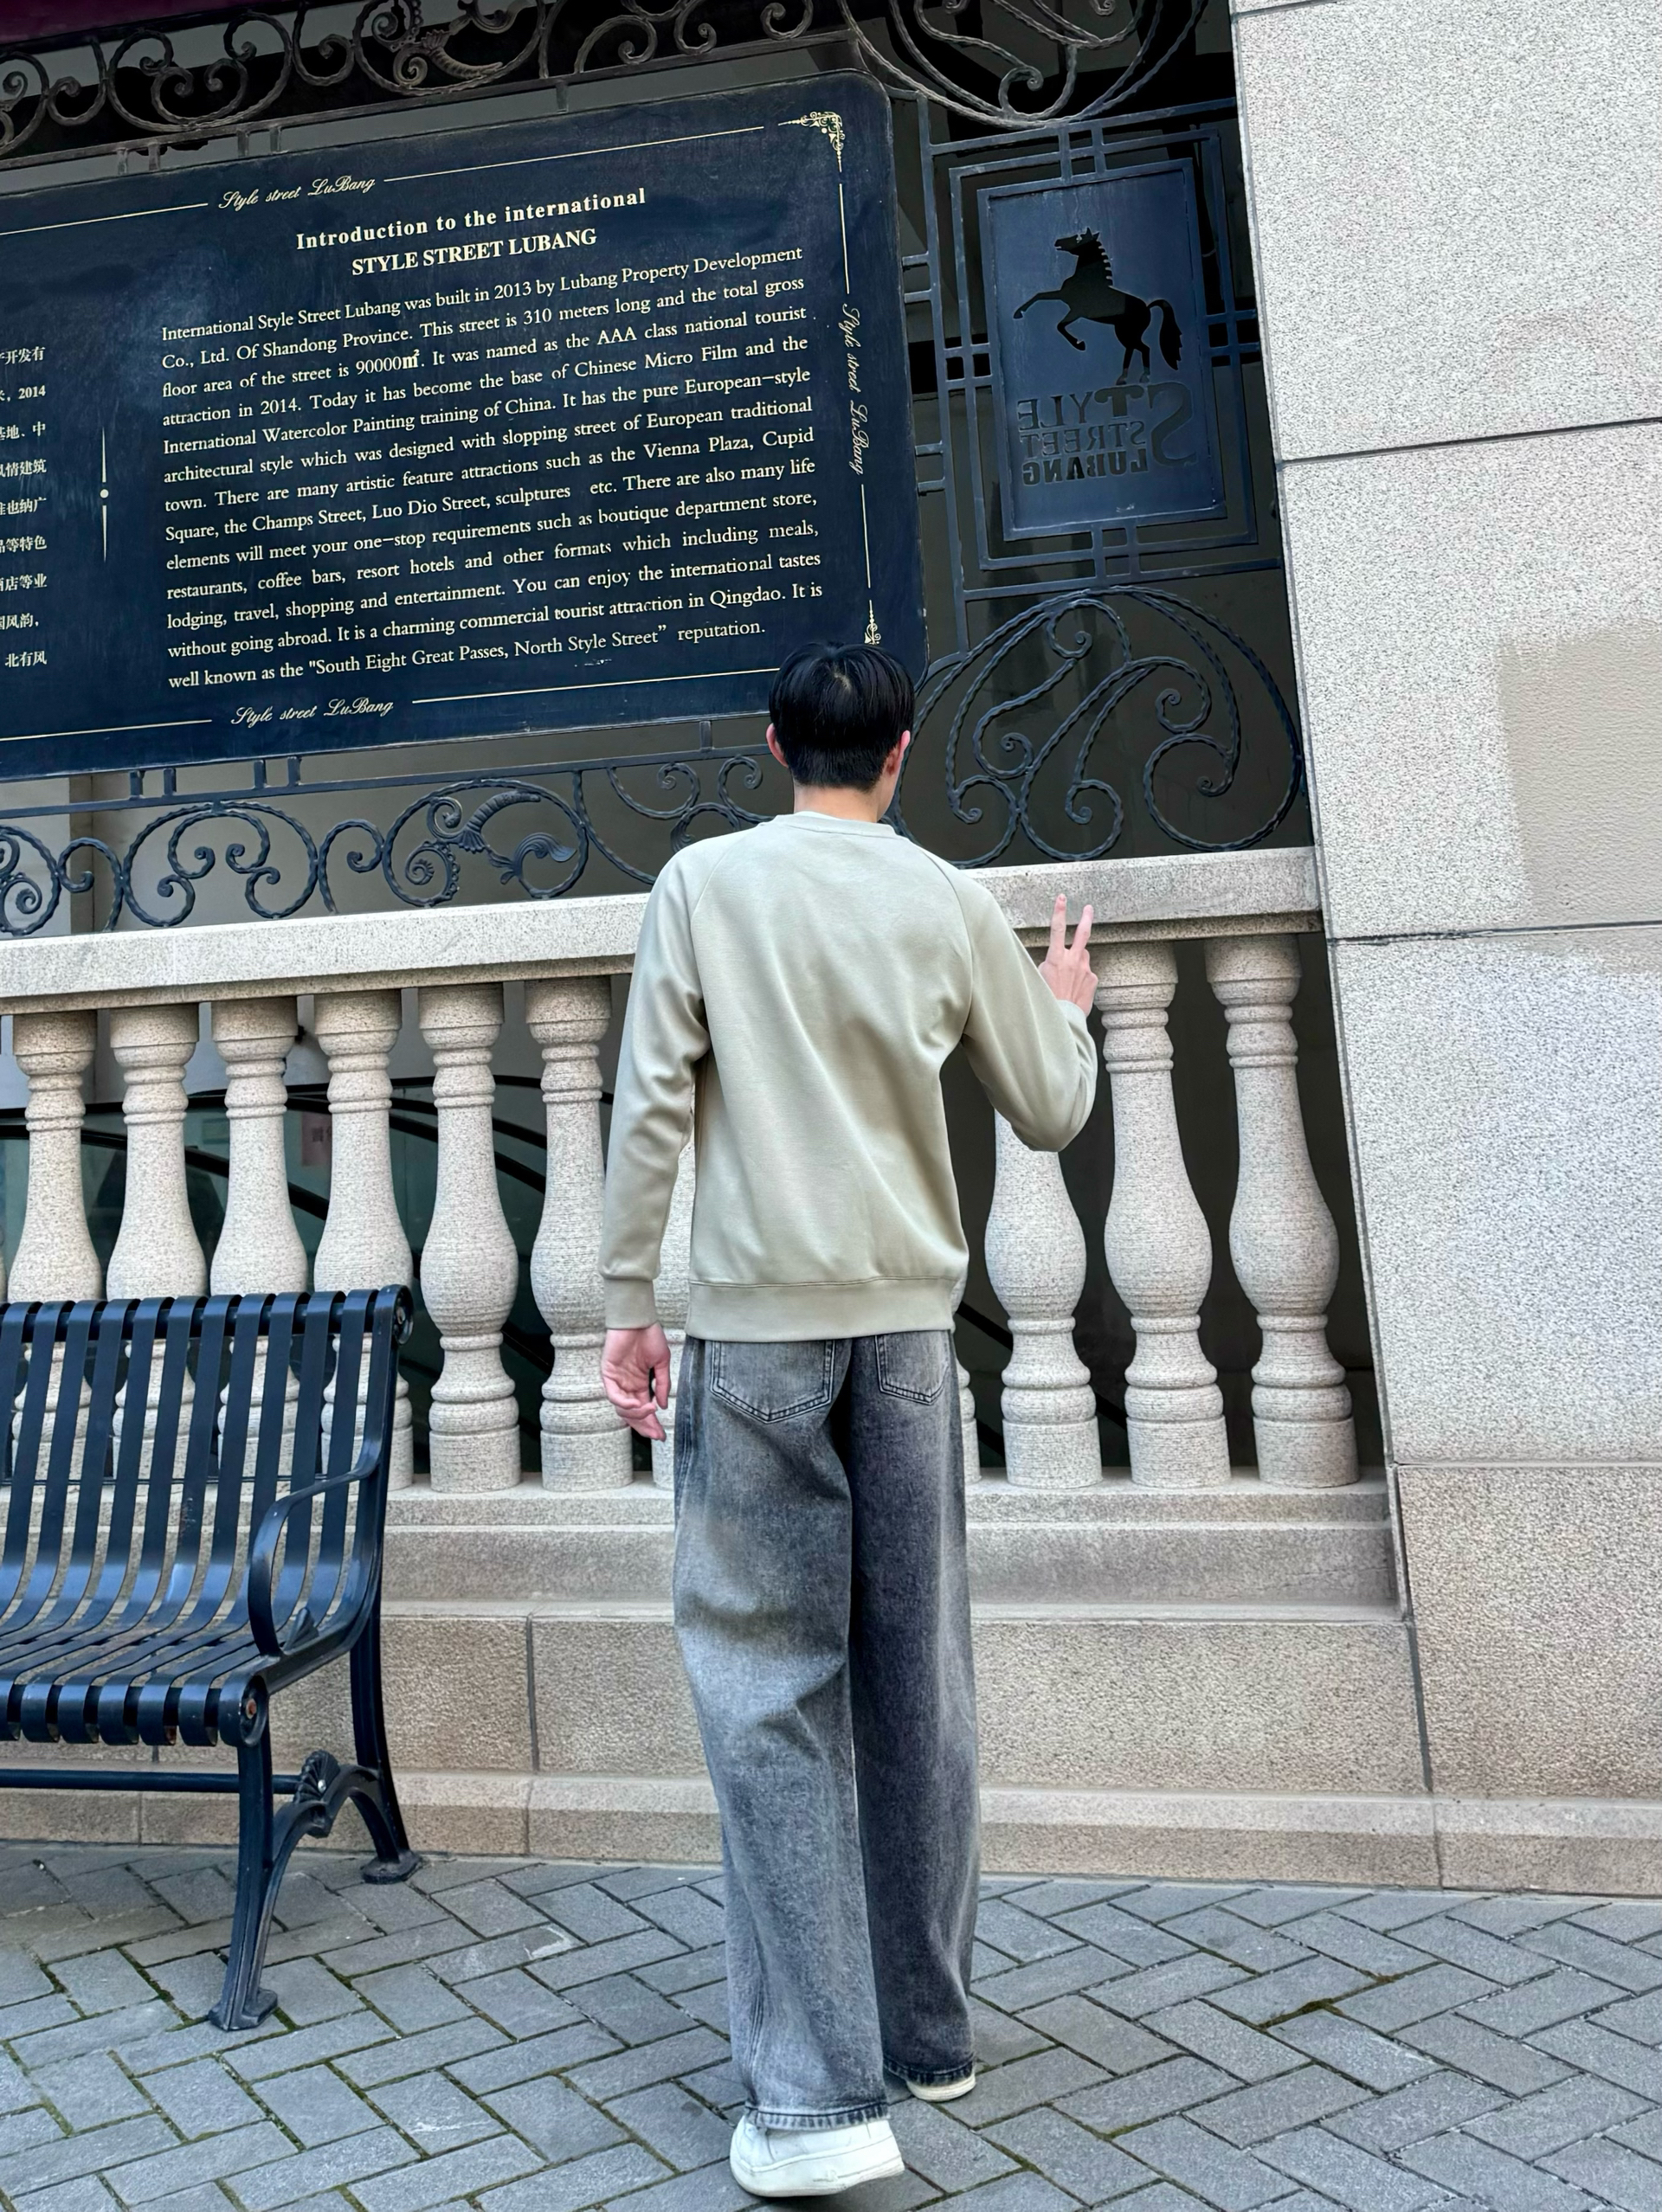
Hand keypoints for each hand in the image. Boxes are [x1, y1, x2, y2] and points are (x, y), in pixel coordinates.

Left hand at [602, 1324, 671, 1441]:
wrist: (639, 1319)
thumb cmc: (649, 1336)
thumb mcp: (662, 1363)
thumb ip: (662, 1384)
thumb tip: (663, 1405)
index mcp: (638, 1383)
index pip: (643, 1408)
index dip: (651, 1423)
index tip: (661, 1434)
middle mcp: (626, 1384)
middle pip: (631, 1414)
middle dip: (643, 1426)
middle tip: (655, 1434)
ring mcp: (617, 1380)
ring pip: (622, 1408)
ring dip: (636, 1414)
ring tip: (649, 1411)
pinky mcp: (608, 1373)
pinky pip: (613, 1394)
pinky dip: (624, 1403)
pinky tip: (637, 1404)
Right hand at [1038, 894, 1094, 1012]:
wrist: (1062, 1018)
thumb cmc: (1048, 999)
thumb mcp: (1039, 977)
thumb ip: (1049, 964)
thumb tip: (1055, 961)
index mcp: (1057, 958)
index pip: (1057, 929)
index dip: (1059, 911)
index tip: (1062, 899)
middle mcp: (1073, 961)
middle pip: (1082, 933)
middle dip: (1086, 918)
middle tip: (1089, 909)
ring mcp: (1085, 969)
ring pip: (1083, 957)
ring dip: (1077, 961)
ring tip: (1069, 978)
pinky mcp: (1093, 979)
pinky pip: (1087, 973)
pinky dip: (1081, 977)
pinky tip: (1074, 989)